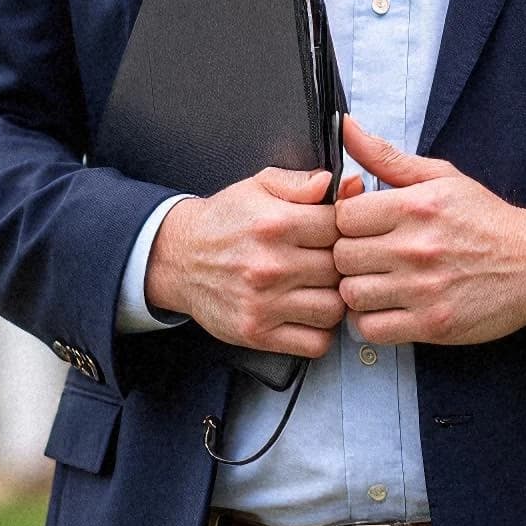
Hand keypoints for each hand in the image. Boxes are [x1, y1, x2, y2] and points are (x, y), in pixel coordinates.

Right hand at [147, 166, 362, 358]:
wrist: (179, 258)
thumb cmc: (224, 221)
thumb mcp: (258, 186)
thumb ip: (302, 182)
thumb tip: (345, 183)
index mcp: (276, 223)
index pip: (340, 228)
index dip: (344, 230)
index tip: (335, 234)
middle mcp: (270, 265)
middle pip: (340, 270)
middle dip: (340, 266)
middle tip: (328, 262)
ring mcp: (264, 303)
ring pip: (334, 309)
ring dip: (334, 300)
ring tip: (321, 288)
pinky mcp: (257, 333)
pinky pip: (315, 343)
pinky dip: (320, 332)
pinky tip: (309, 314)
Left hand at [333, 120, 525, 345]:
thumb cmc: (484, 219)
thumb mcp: (440, 177)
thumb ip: (386, 157)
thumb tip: (345, 126)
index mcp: (415, 207)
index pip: (342, 215)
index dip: (344, 221)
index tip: (358, 226)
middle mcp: (416, 248)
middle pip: (341, 256)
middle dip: (347, 255)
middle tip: (365, 255)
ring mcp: (423, 290)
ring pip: (350, 294)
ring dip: (355, 289)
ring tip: (372, 281)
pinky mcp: (430, 325)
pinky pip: (370, 329)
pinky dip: (368, 321)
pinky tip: (382, 306)